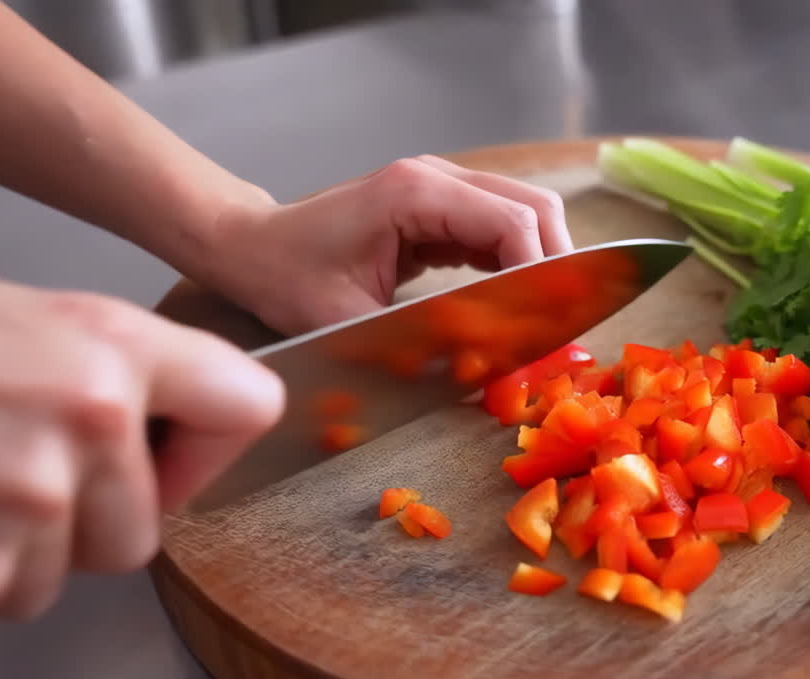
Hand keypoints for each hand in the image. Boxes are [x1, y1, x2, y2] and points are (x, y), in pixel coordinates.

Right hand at [0, 272, 283, 650]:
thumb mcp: (9, 316)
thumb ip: (111, 365)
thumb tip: (193, 415)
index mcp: (107, 346)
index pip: (247, 404)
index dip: (205, 441)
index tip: (168, 448)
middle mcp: (85, 421)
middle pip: (140, 529)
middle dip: (77, 520)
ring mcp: (26, 505)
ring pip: (56, 577)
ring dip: (1, 554)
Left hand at [187, 155, 574, 335]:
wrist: (252, 246)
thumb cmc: (287, 276)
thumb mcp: (348, 322)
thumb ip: (416, 342)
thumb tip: (483, 370)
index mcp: (414, 194)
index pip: (512, 222)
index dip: (541, 273)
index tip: (546, 323)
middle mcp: (436, 178)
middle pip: (533, 207)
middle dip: (557, 264)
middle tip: (556, 324)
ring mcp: (441, 187)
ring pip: (526, 214)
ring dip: (542, 262)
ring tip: (541, 317)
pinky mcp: (440, 207)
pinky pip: (500, 227)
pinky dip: (518, 262)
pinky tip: (514, 303)